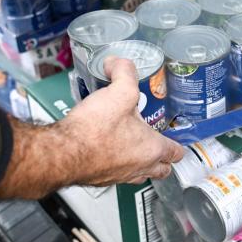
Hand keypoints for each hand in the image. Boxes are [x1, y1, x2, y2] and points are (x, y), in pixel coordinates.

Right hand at [0, 57, 182, 199]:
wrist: (63, 153)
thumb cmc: (93, 132)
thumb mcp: (118, 92)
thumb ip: (124, 73)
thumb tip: (120, 62)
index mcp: (152, 149)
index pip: (176, 153)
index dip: (178, 144)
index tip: (176, 140)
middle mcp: (138, 167)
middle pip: (161, 170)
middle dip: (162, 159)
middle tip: (157, 146)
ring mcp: (119, 176)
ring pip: (138, 174)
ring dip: (139, 163)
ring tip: (132, 146)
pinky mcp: (99, 178)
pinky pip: (115, 174)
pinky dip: (116, 164)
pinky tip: (106, 148)